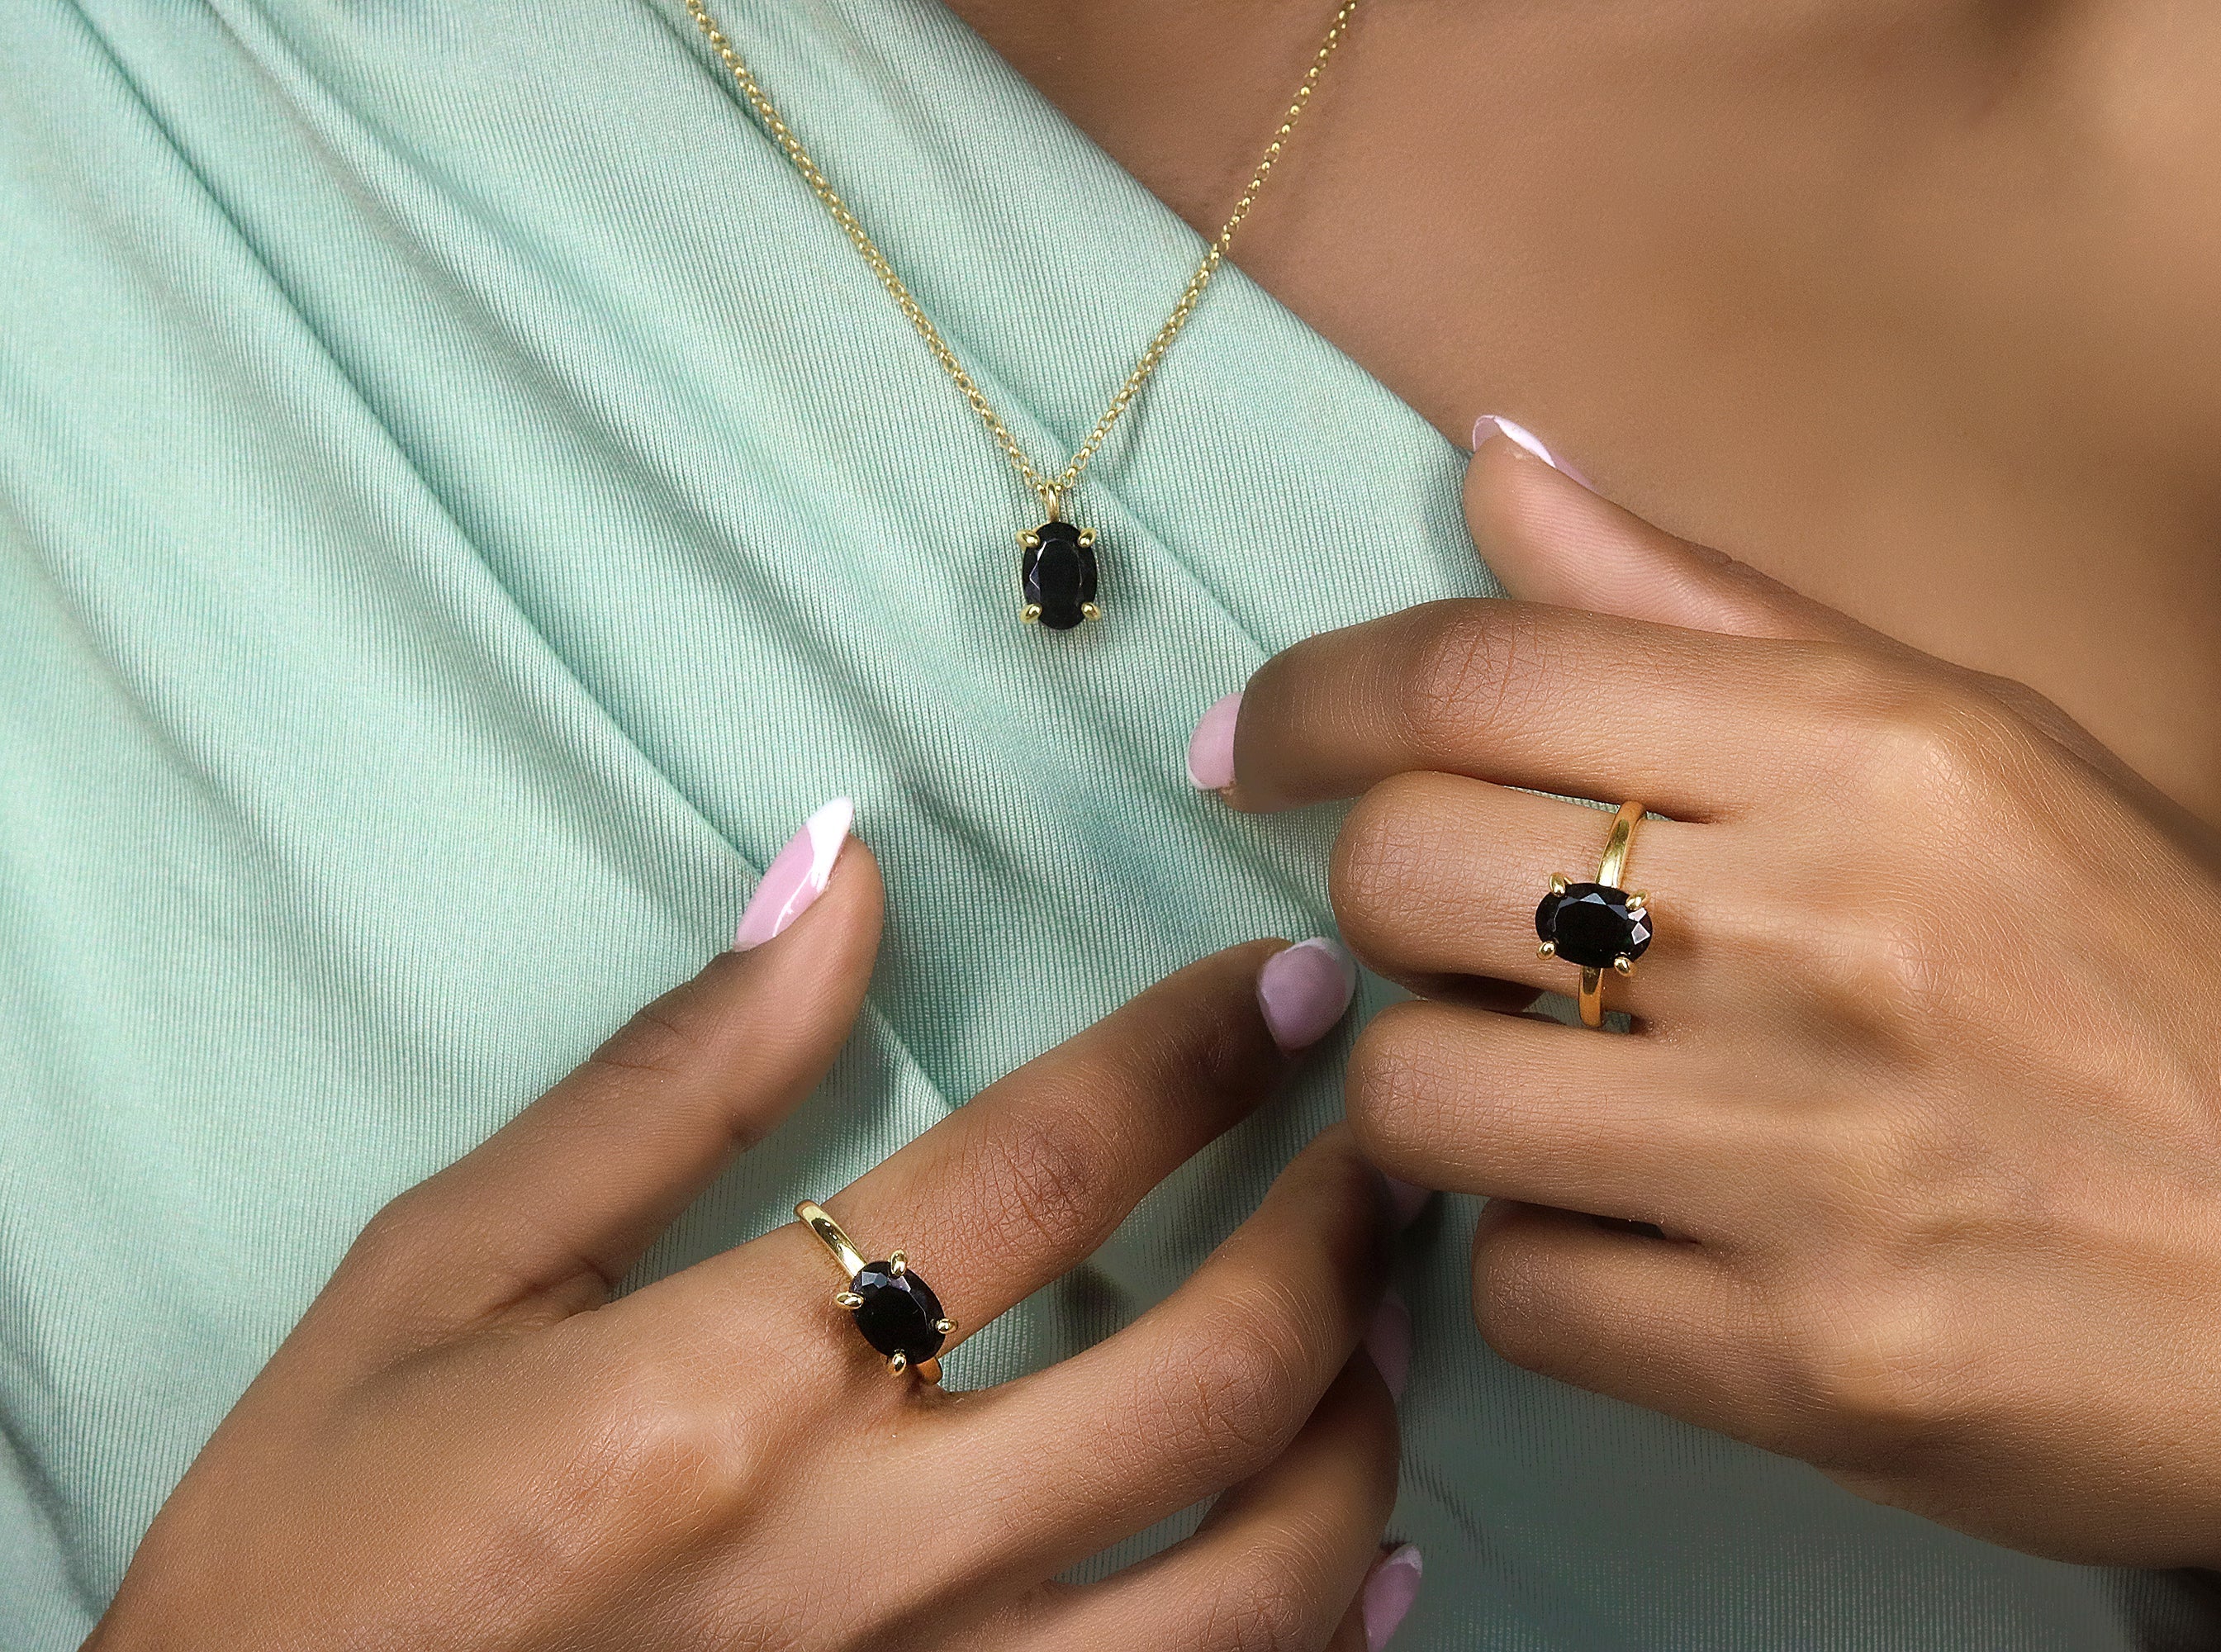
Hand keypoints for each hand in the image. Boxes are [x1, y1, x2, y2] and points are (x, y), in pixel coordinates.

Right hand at [91, 825, 1402, 1650]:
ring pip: (1267, 1580)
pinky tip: (1363, 1552)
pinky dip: (1327, 1632)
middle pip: (1215, 1368)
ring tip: (1381, 1322)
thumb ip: (664, 1086)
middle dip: (1343, 1223)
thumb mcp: (440, 1284)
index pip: (1043, 1168)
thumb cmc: (327, 1560)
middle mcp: (871, 1562)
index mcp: (729, 1392)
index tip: (1285, 984)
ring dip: (1366, 1426)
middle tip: (1389, 1131)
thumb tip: (831, 877)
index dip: (1196, 1052)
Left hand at [1202, 432, 2220, 1647]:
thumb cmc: (2187, 1014)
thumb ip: (1715, 610)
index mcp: (1884, 752)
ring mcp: (1807, 1159)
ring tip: (1561, 1093)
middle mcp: (1831, 933)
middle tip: (1468, 939)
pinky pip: (1511, 1284)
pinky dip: (1543, 1259)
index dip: (1316, 697)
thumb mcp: (1998, 759)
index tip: (1262, 739)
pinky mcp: (1797, 1361)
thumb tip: (1495, 468)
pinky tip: (1648, 1236)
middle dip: (1387, 901)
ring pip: (1414, 1091)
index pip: (1482, 666)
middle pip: (1399, 868)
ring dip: (1446, 1092)